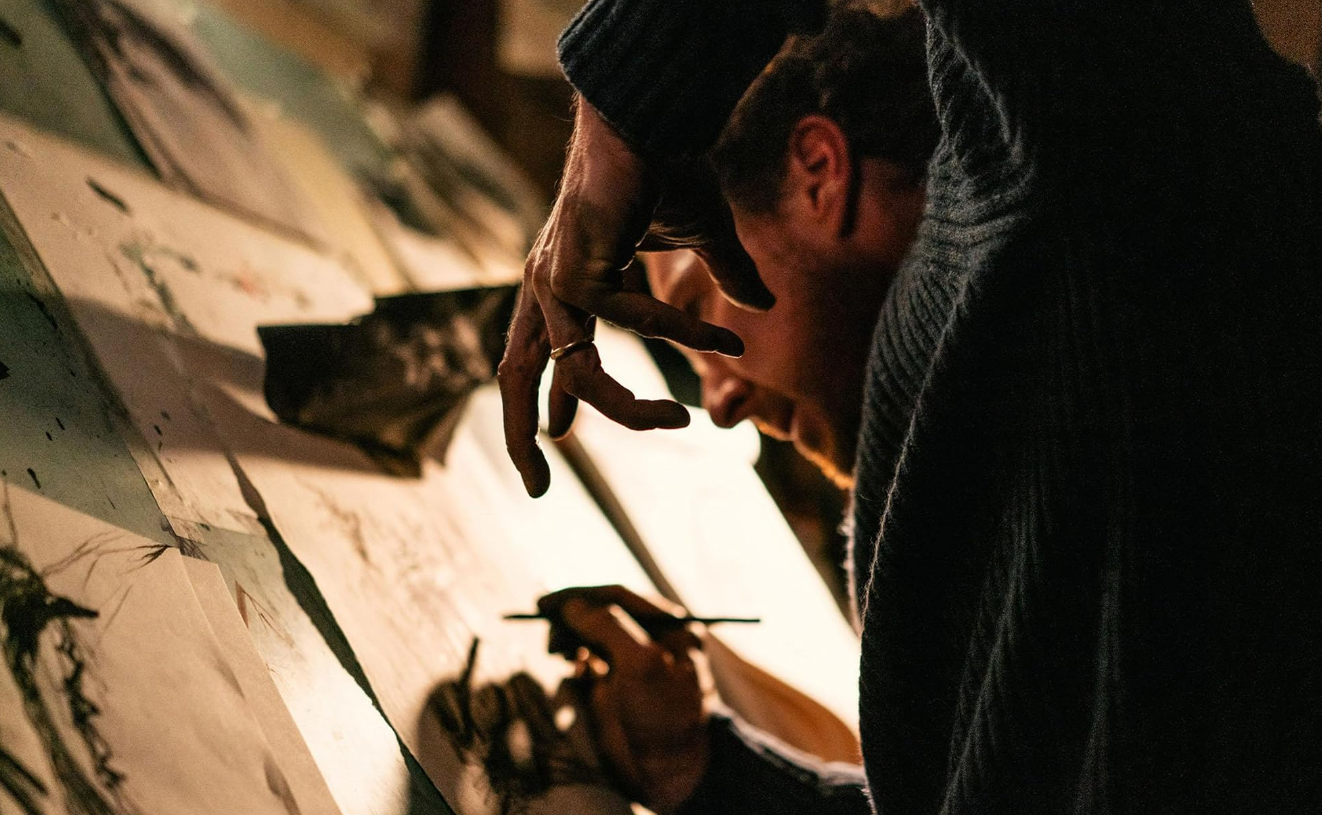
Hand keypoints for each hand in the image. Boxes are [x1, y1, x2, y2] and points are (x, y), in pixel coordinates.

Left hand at [498, 100, 769, 496]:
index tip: (558, 439)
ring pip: (578, 373)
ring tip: (678, 425)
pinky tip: (728, 339)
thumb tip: (761, 309)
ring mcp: (554, 281)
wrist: (648, 113)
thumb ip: (722, 277)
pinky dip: (681, 333)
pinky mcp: (576, 269)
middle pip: (512, 377)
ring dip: (626, 410)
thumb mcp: (699, 236)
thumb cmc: (665, 166)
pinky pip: (632, 323)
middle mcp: (543, 287)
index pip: (533, 358)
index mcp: (556, 282)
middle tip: (538, 492)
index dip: (543, 403)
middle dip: (520, 437)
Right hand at [539, 586, 710, 813]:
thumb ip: (607, 626)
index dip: (581, 596)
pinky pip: (585, 668)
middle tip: (548, 632)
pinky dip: (574, 666)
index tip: (546, 603)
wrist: (669, 772)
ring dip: (568, 641)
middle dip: (571, 620)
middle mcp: (650, 640)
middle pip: (601, 615)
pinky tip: (574, 673)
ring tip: (556, 651)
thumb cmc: (665, 715)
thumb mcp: (641, 663)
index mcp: (669, 626)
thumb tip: (572, 605)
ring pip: (590, 639)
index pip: (618, 597)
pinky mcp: (612, 691)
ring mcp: (630, 666)